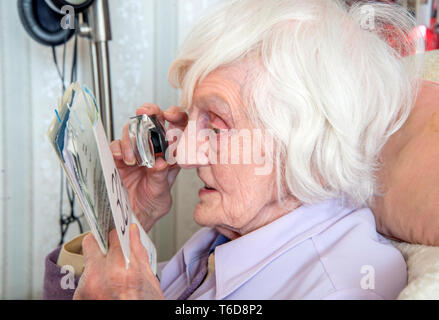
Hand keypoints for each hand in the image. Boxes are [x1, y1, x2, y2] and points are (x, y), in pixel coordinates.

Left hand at [73, 224, 164, 299]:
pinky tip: (107, 289)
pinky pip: (84, 281)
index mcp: (120, 270)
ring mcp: (85, 291)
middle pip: (91, 244)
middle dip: (101, 245)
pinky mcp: (78, 300)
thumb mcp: (149, 280)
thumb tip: (132, 232)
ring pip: (87, 264)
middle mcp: (98, 279)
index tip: (118, 233)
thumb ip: (138, 252)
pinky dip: (94, 282)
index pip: (112, 236)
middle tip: (111, 250)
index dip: (117, 233)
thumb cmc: (145, 304)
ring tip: (113, 278)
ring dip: (98, 266)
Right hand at [110, 104, 187, 230]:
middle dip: (150, 112)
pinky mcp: (119, 156)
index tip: (170, 115)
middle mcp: (154, 147)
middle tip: (145, 114)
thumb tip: (161, 163)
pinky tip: (122, 159)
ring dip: (133, 139)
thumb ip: (160, 177)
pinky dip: (118, 149)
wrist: (134, 215)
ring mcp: (136, 149)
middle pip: (153, 119)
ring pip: (133, 129)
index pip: (177, 126)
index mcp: (171, 152)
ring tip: (134, 159)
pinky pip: (116, 145)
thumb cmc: (153, 203)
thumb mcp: (160, 192)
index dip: (175, 115)